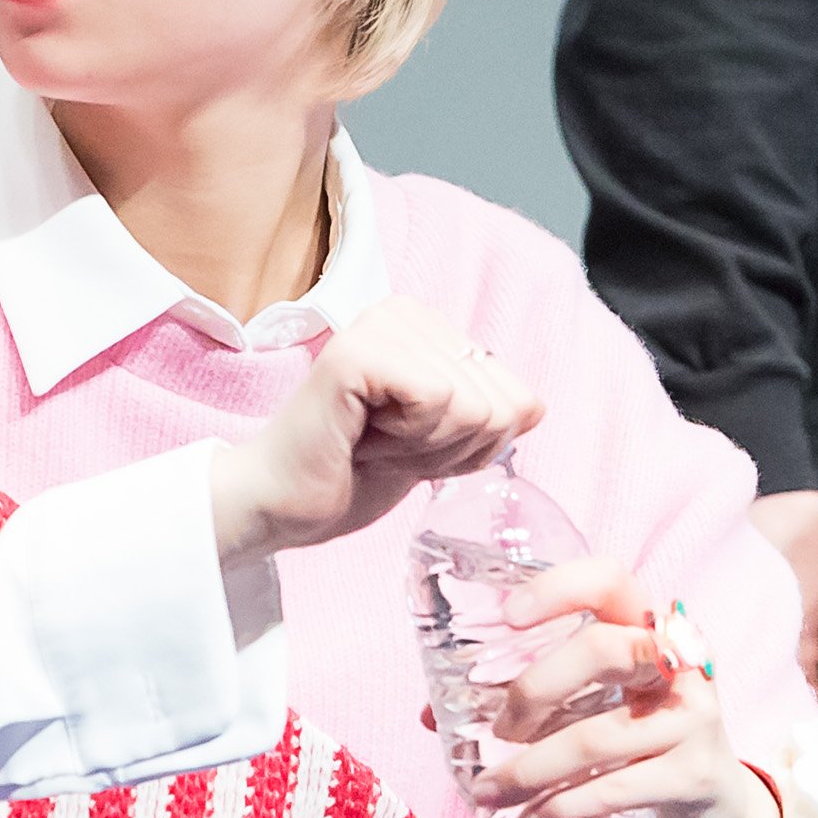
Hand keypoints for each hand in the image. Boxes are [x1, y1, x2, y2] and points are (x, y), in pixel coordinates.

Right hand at [210, 297, 543, 561]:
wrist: (283, 505)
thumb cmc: (354, 473)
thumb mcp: (443, 445)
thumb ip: (491, 417)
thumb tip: (534, 406)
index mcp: (426, 326)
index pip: (517, 396)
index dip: (472, 445)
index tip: (410, 445)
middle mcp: (403, 312)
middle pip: (500, 403)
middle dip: (450, 448)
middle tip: (386, 447)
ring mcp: (378, 326)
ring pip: (474, 405)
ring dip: (426, 447)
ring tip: (372, 442)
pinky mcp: (358, 351)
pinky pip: (440, 400)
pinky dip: (409, 440)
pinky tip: (362, 437)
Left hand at [464, 559, 779, 817]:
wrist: (718, 802)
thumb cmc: (636, 734)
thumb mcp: (594, 702)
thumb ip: (527, 699)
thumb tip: (432, 717)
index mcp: (645, 627)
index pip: (611, 579)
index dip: (559, 588)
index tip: (507, 617)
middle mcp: (678, 662)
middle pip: (602, 650)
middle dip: (534, 689)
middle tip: (497, 730)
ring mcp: (693, 717)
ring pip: (598, 736)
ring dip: (529, 771)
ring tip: (486, 794)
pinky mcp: (695, 774)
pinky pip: (615, 789)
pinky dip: (562, 807)